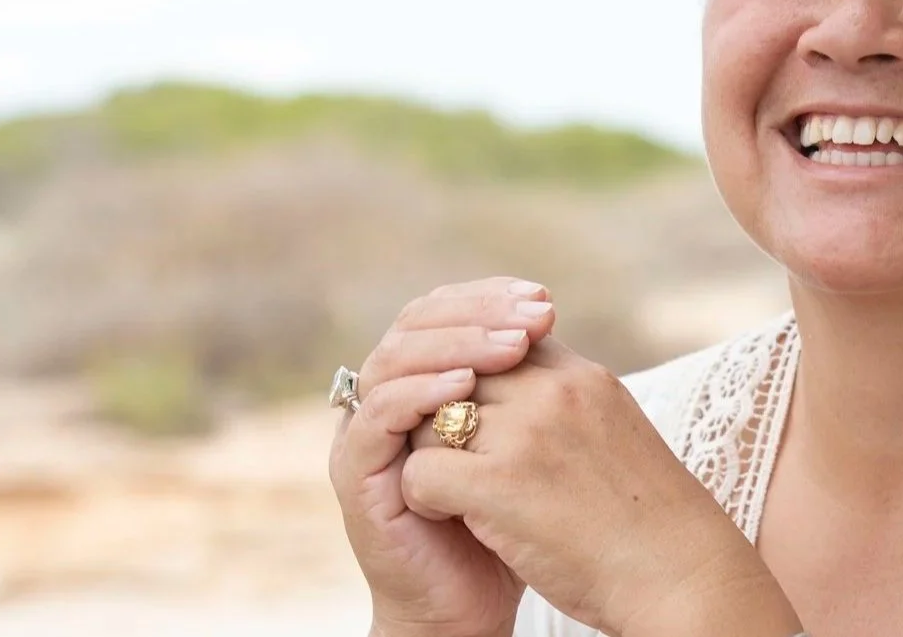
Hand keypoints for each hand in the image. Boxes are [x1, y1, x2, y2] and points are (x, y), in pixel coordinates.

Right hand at [329, 278, 559, 636]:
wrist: (470, 605)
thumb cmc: (506, 524)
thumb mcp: (520, 440)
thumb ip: (516, 384)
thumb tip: (547, 314)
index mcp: (420, 383)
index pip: (442, 313)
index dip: (488, 298)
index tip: (544, 299)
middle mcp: (385, 400)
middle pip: (414, 325)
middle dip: (478, 313)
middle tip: (534, 314)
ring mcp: (364, 436)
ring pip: (394, 361)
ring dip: (455, 345)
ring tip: (511, 345)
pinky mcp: (354, 475)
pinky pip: (377, 417)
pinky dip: (418, 394)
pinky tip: (463, 387)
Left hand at [401, 337, 802, 636]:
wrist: (680, 577)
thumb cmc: (648, 521)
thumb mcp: (616, 433)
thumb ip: (569, 406)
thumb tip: (524, 397)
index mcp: (583, 377)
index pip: (500, 342)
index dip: (478, 380)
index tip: (475, 421)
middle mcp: (554, 392)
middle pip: (458, 376)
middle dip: (444, 415)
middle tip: (449, 458)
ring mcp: (527, 434)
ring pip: (431, 419)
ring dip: (431, 454)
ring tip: (450, 491)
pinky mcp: (500, 484)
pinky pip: (423, 471)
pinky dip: (424, 497)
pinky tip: (450, 519)